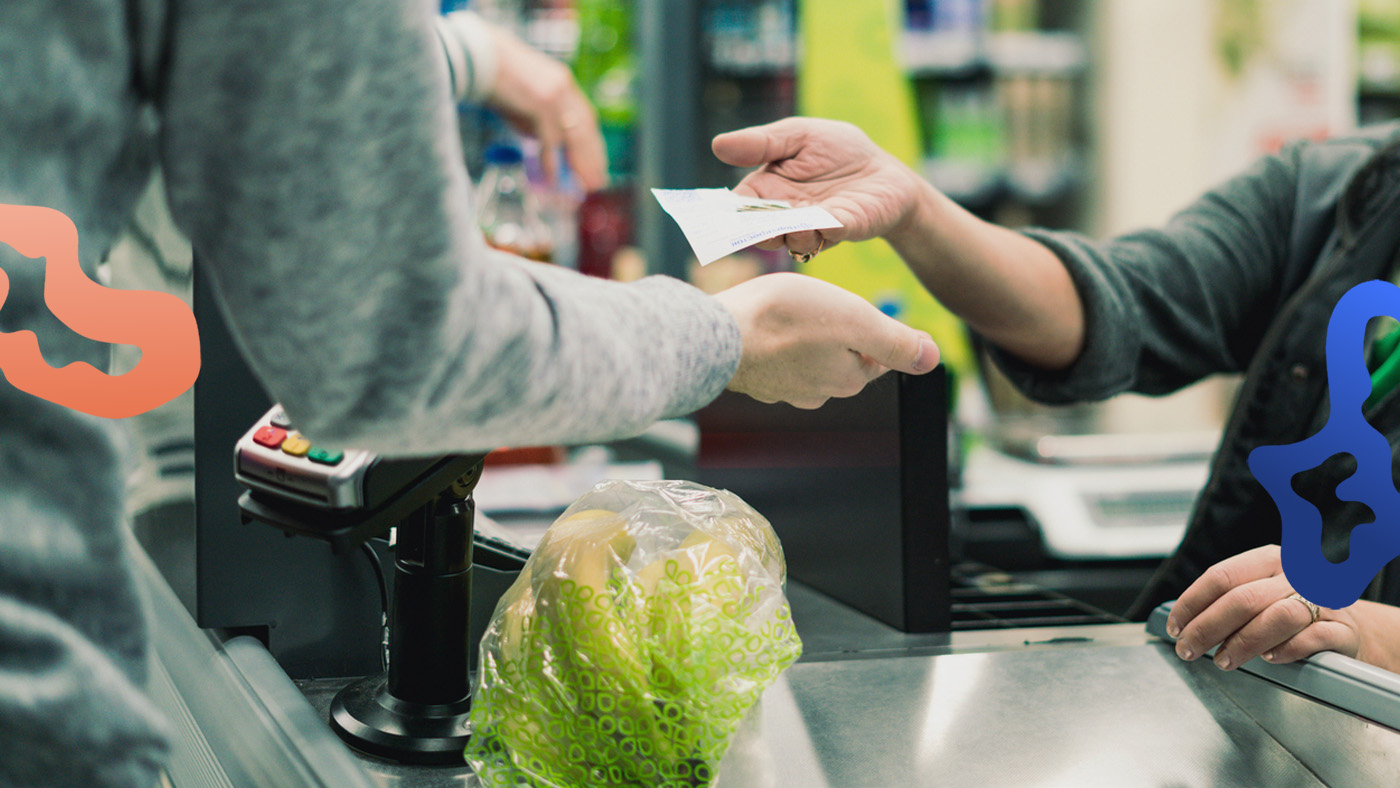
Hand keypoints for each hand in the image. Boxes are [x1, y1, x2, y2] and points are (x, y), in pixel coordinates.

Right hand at [484, 26, 607, 191]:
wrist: (475, 57)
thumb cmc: (493, 80)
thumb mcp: (524, 100)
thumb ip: (537, 122)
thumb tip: (547, 148)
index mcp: (563, 83)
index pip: (586, 118)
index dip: (593, 143)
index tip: (597, 163)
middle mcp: (564, 87)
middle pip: (585, 129)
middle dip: (592, 158)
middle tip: (596, 182)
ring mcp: (555, 94)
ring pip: (574, 136)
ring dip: (580, 164)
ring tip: (583, 186)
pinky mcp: (541, 103)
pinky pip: (551, 140)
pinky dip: (552, 162)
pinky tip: (553, 179)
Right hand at [711, 117, 927, 257]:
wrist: (886, 172)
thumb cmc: (839, 152)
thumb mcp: (798, 135)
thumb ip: (762, 143)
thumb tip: (717, 144)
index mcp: (768, 192)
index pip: (740, 209)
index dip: (730, 214)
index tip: (726, 213)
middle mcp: (787, 218)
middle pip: (761, 232)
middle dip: (758, 231)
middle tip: (758, 222)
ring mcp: (815, 228)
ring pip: (793, 241)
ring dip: (792, 234)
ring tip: (798, 221)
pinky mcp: (845, 229)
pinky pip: (829, 233)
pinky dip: (823, 229)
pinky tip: (822, 221)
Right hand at [713, 272, 939, 408]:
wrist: (714, 335)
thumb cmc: (783, 320)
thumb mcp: (855, 320)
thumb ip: (895, 342)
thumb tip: (933, 358)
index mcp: (848, 380)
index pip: (875, 354)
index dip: (866, 323)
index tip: (845, 304)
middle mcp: (817, 393)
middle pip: (842, 356)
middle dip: (836, 330)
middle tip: (816, 302)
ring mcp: (782, 390)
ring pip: (808, 357)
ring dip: (803, 335)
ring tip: (788, 310)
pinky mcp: (753, 381)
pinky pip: (775, 359)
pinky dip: (775, 342)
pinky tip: (763, 324)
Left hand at [1166, 545, 1362, 669]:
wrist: (1350, 625)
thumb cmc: (1294, 609)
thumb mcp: (1261, 594)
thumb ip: (1227, 602)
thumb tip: (1182, 623)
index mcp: (1269, 560)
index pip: (1221, 577)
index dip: (1192, 603)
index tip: (1175, 626)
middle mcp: (1296, 575)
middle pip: (1243, 599)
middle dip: (1207, 628)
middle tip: (1188, 650)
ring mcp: (1322, 600)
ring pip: (1277, 616)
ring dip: (1243, 642)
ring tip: (1223, 660)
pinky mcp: (1342, 629)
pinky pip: (1313, 637)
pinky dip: (1287, 649)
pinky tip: (1270, 658)